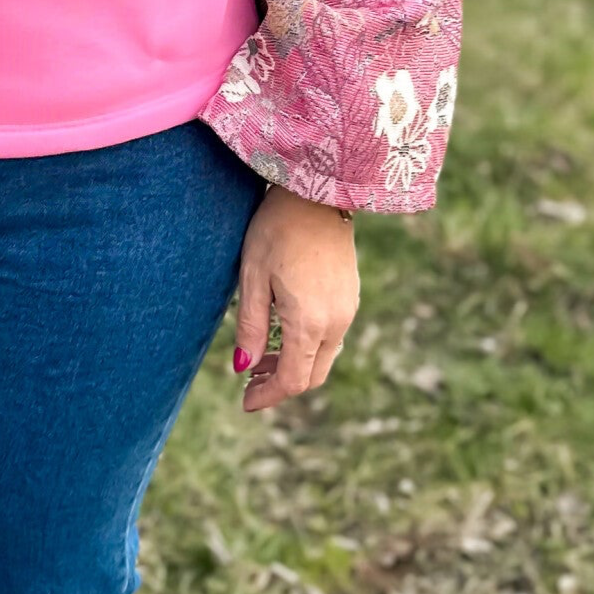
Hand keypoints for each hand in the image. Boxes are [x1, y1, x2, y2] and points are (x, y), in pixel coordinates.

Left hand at [232, 184, 359, 412]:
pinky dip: (308, 346)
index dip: (267, 396)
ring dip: (295, 365)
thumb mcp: (253, 277)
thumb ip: (249, 326)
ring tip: (261, 357)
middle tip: (249, 380)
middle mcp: (336, 322)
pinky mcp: (351, 296)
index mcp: (310, 322)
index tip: (244, 402)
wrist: (317, 192)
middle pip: (312, 375)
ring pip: (323, 357)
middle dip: (281, 384)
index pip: (293, 381)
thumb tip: (242, 368)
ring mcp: (348, 310)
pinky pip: (332, 337)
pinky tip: (284, 332)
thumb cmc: (277, 229)